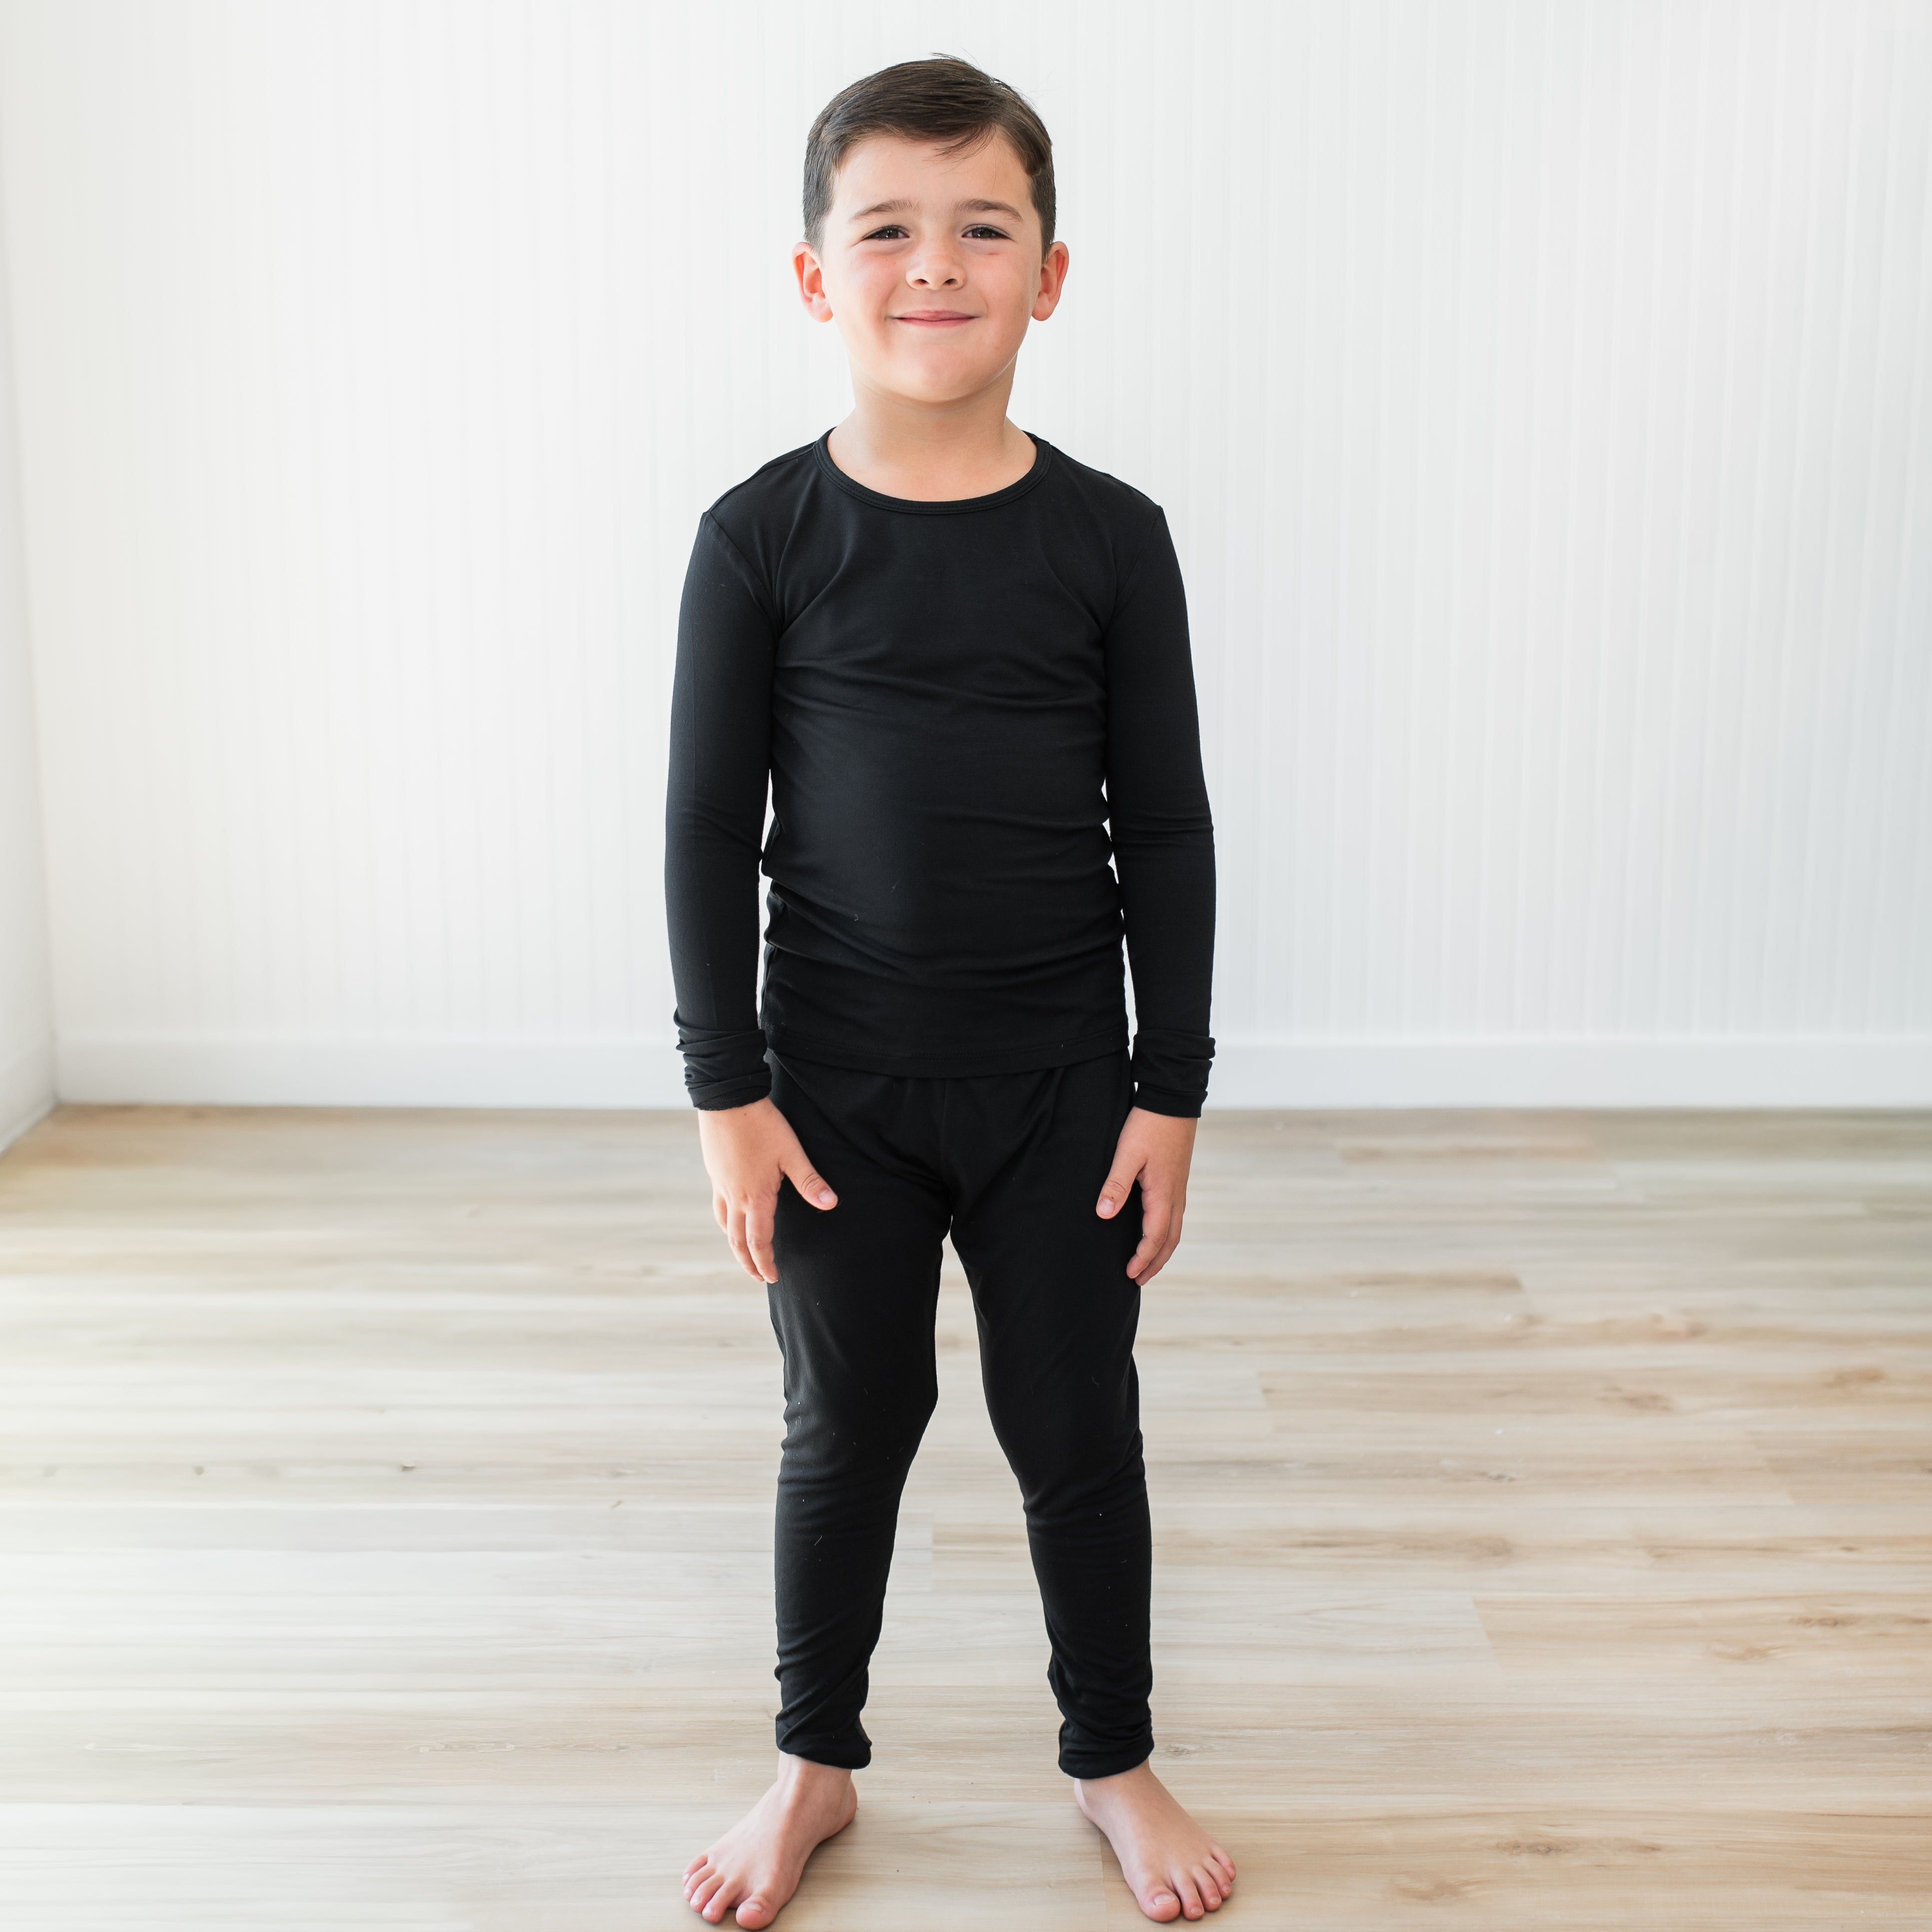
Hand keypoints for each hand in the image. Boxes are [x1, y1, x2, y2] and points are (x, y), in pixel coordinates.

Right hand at [696, 1095, 836, 1282]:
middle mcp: (734, 1196)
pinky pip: (718, 1206)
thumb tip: (830, 1204)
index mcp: (755, 1197)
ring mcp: (721, 1185)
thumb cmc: (762, 1125)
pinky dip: (725, 1222)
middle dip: (748, 1262)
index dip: (766, 1263)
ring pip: (724, 1225)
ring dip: (734, 1245)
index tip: (773, 1277)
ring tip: (743, 1253)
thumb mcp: (792, 1153)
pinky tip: (731, 1217)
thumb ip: (810, 1181)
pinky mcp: (714, 1172)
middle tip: (758, 1277)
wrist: (728, 1100)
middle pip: (737, 1241)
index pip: (759, 1241)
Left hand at [1095, 1106, 1197, 1283]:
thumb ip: (1116, 1184)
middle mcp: (1175, 1195)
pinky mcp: (1176, 1180)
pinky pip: (1173, 1216)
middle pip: (1170, 1240)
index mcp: (1163, 1194)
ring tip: (1146, 1265)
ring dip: (1161, 1250)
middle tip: (1138, 1280)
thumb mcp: (1127, 1154)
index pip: (1155, 1237)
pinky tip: (1153, 1232)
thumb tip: (1104, 1214)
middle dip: (1155, 1263)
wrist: (1172, 1101)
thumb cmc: (1148, 1126)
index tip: (1129, 1274)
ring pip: (1174, 1230)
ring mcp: (1178, 1188)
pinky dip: (1164, 1234)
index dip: (1142, 1258)